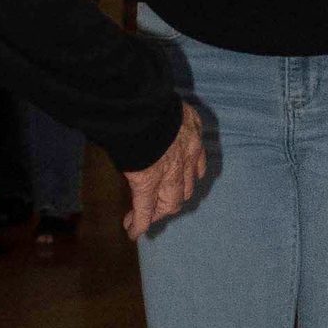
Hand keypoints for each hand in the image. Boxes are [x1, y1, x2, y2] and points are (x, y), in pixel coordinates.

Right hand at [123, 101, 204, 240]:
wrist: (142, 103)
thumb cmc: (148, 96)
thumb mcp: (164, 103)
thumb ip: (160, 114)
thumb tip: (143, 113)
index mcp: (192, 132)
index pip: (195, 163)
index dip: (186, 177)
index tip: (177, 183)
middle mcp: (187, 155)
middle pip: (184, 188)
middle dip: (170, 200)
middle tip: (157, 207)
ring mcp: (168, 172)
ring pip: (169, 202)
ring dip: (155, 212)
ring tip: (140, 220)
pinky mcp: (147, 182)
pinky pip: (144, 207)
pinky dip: (139, 222)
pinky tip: (132, 231)